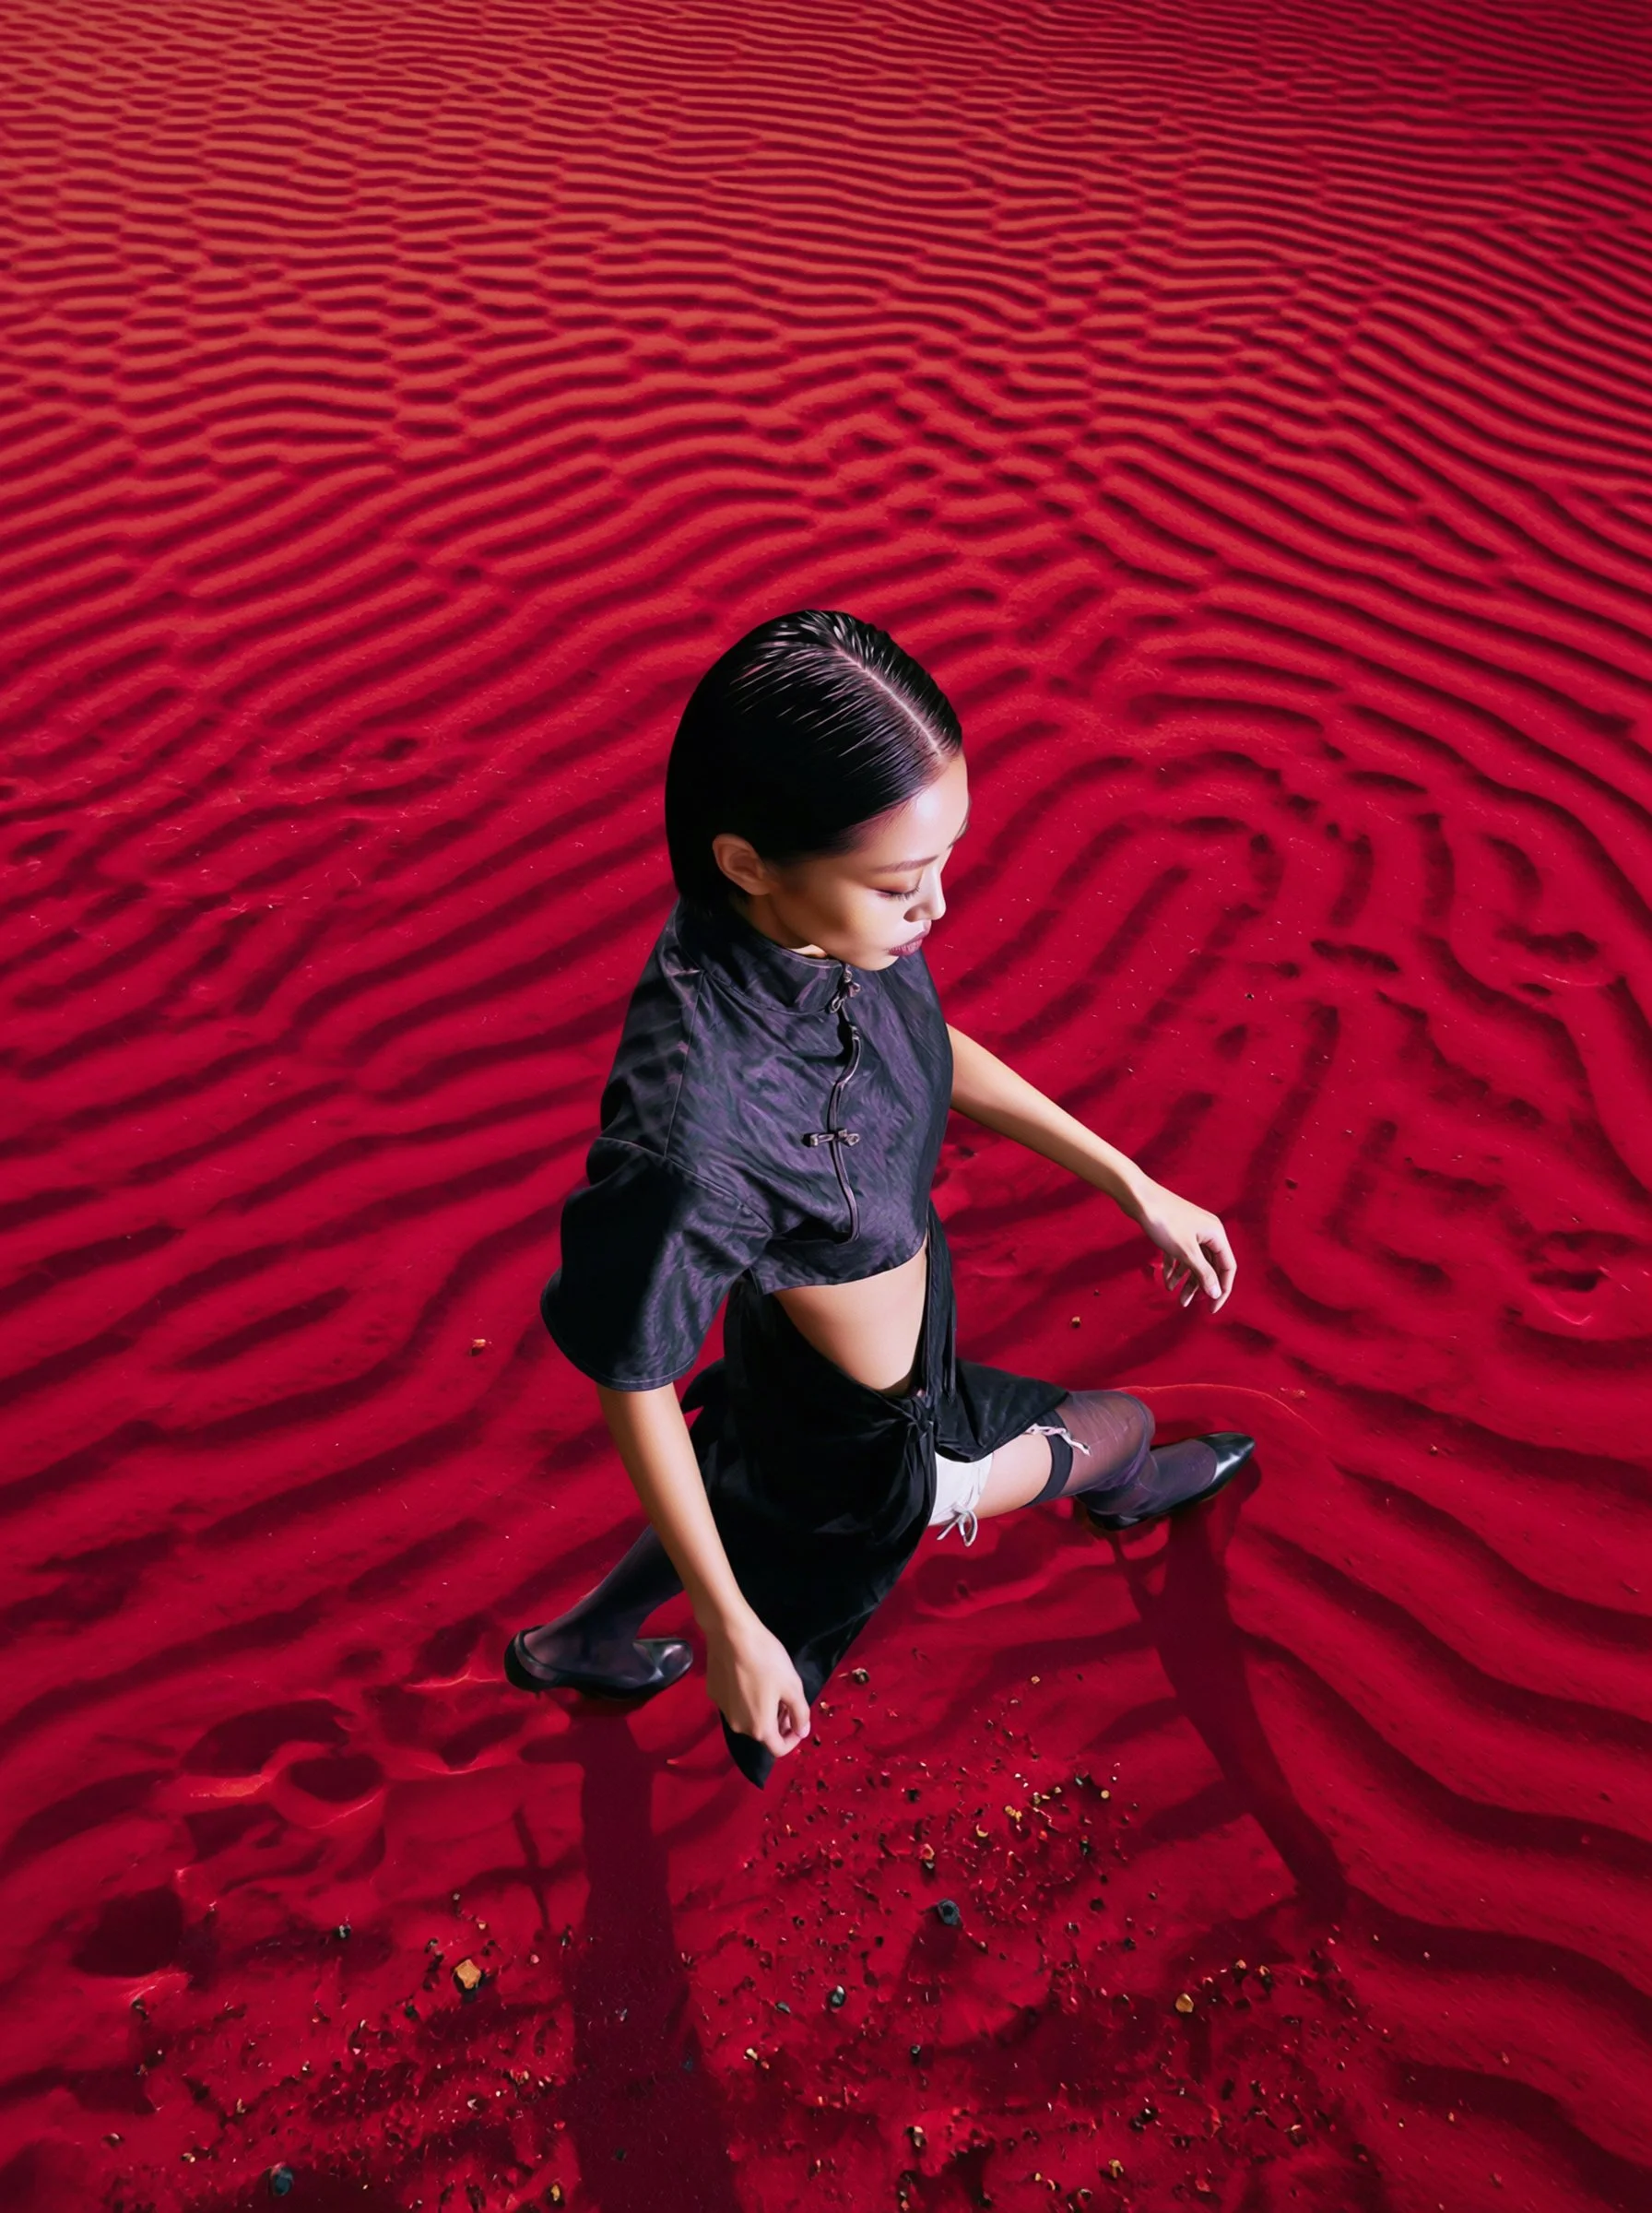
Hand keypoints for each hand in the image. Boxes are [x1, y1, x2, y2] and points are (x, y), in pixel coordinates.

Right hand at [704, 1610, 810, 1758]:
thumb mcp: (792, 1686)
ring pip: (747, 1718)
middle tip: (786, 1699)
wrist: (732, 1634)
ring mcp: (722, 1710)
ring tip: (770, 1687)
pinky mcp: (713, 1694)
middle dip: (778, 1722)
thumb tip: (802, 1732)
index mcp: (759, 1728)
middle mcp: (738, 1726)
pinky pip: (734, 1704)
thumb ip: (801, 1713)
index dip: (793, 1739)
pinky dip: (745, 1699)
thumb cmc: (767, 1660)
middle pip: (762, 1733)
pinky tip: (750, 1677)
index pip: (778, 1749)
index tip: (799, 1721)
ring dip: (761, 1711)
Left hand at [1125, 1179, 1235, 1309]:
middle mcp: (1208, 1232)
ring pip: (1194, 1261)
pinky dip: (1175, 1268)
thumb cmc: (1165, 1221)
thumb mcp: (1187, 1252)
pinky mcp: (1177, 1231)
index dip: (1222, 1289)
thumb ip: (1204, 1273)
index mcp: (1216, 1235)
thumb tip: (1216, 1293)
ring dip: (1186, 1280)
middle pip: (1210, 1266)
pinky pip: (1181, 1254)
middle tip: (1190, 1304)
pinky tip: (1165, 1281)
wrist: (1139, 1198)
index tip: (1211, 1308)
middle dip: (1200, 1286)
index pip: (1227, 1268)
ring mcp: (1192, 1231)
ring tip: (1176, 1298)